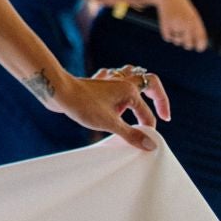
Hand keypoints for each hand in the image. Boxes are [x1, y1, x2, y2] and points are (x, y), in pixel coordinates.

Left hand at [46, 66, 171, 151]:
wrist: (57, 91)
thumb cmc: (83, 105)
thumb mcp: (110, 123)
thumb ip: (132, 134)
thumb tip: (152, 145)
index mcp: (129, 90)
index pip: (147, 113)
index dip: (148, 128)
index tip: (145, 141)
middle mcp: (122, 82)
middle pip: (149, 82)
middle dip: (159, 97)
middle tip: (163, 114)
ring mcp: (109, 81)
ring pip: (132, 76)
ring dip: (141, 87)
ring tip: (144, 102)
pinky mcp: (98, 84)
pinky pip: (114, 79)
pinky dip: (120, 86)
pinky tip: (117, 97)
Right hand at [148, 0, 210, 51]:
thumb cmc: (183, 8)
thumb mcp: (193, 16)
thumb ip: (197, 30)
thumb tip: (197, 46)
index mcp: (195, 22)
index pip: (201, 39)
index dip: (201, 46)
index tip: (199, 49)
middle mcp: (185, 24)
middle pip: (188, 44)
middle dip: (187, 45)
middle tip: (185, 42)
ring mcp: (174, 24)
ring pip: (176, 41)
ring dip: (176, 40)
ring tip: (176, 31)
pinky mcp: (164, 24)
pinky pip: (167, 38)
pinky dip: (168, 36)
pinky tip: (169, 29)